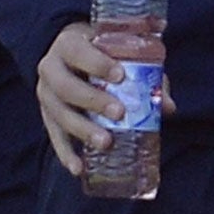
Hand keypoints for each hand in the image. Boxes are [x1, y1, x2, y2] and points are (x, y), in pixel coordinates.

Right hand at [35, 22, 175, 175]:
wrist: (71, 54)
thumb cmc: (101, 53)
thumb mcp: (119, 54)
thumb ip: (144, 74)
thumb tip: (167, 106)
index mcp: (68, 44)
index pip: (78, 51)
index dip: (97, 63)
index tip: (120, 75)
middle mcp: (50, 68)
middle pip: (65, 86)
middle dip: (92, 100)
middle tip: (119, 112)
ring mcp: (46, 94)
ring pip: (57, 113)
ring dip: (81, 129)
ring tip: (105, 142)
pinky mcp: (47, 115)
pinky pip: (54, 135)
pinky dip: (65, 153)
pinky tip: (78, 168)